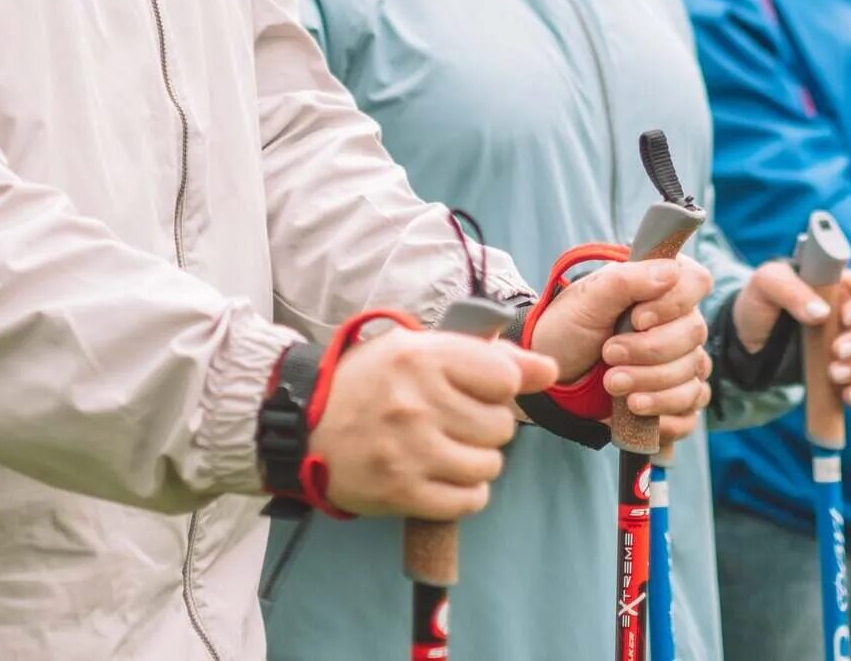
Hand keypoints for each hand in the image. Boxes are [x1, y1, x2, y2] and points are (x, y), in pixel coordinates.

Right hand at [309, 330, 556, 518]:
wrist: (301, 426)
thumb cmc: (368, 381)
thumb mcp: (419, 349)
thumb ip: (487, 357)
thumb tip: (549, 369)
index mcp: (421, 358)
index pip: (504, 377)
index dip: (497, 386)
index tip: (474, 389)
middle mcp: (417, 403)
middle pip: (501, 424)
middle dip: (487, 425)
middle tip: (455, 422)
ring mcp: (410, 452)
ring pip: (490, 464)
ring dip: (479, 460)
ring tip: (449, 449)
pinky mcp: (402, 493)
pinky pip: (469, 500)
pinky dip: (467, 492)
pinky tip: (445, 477)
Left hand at [528, 256, 715, 436]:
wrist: (553, 376)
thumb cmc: (570, 329)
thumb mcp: (587, 300)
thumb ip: (626, 280)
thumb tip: (671, 271)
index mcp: (662, 287)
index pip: (697, 283)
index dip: (672, 303)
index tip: (637, 319)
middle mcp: (679, 322)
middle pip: (694, 334)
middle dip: (649, 350)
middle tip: (609, 354)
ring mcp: (682, 363)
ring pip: (692, 375)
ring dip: (652, 383)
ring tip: (612, 384)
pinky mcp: (676, 399)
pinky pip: (690, 412)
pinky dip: (665, 414)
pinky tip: (636, 409)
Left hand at [734, 263, 850, 409]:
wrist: (747, 342)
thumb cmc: (761, 303)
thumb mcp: (766, 283)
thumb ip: (789, 288)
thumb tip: (820, 313)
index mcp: (848, 288)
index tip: (846, 317)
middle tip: (837, 350)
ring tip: (834, 374)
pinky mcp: (849, 377)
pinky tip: (847, 396)